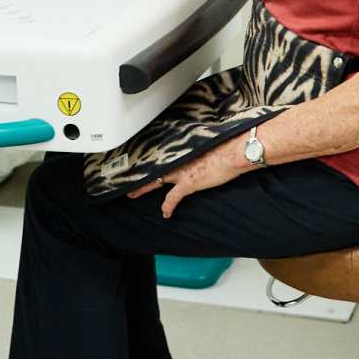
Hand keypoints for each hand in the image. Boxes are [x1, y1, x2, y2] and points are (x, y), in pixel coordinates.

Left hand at [127, 133, 253, 217]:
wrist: (232, 153)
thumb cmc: (223, 148)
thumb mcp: (205, 144)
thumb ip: (195, 148)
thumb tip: (195, 148)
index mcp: (180, 152)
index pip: (159, 156)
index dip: (149, 160)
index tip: (140, 161)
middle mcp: (177, 161)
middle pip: (151, 168)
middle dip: (138, 173)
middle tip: (126, 178)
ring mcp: (180, 172)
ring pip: (155, 181)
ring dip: (142, 189)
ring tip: (132, 194)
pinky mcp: (188, 183)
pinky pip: (173, 198)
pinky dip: (168, 206)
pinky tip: (165, 213)